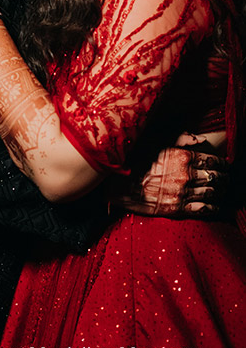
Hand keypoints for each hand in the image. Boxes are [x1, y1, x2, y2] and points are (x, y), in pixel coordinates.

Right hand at [110, 133, 227, 216]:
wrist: (120, 185)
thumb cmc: (135, 160)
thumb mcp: (155, 141)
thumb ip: (180, 138)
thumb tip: (201, 139)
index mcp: (183, 157)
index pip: (211, 160)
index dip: (221, 162)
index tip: (225, 164)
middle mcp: (186, 175)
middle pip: (215, 177)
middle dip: (224, 177)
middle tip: (227, 177)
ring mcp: (183, 193)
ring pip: (212, 193)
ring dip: (221, 191)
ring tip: (224, 190)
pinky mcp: (178, 209)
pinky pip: (203, 209)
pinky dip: (214, 208)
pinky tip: (218, 206)